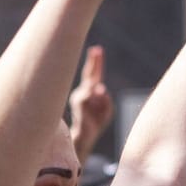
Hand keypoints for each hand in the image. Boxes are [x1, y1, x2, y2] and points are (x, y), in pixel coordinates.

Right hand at [68, 45, 114, 160]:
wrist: (84, 137)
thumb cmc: (95, 123)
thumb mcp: (106, 111)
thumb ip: (106, 101)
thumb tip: (100, 89)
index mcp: (90, 91)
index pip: (93, 74)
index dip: (95, 62)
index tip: (97, 49)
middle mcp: (83, 91)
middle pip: (89, 74)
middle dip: (93, 62)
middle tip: (97, 49)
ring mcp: (79, 96)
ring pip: (94, 88)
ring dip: (100, 96)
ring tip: (98, 105)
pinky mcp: (78, 102)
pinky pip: (93, 97)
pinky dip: (99, 103)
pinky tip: (95, 112)